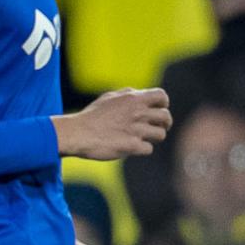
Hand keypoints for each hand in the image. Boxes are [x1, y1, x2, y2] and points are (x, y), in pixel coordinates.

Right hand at [54, 87, 171, 159]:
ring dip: (154, 137)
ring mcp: (136, 130)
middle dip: (164, 123)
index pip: (162, 96)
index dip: (163, 104)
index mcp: (133, 98)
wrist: (78, 133)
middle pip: (166, 117)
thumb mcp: (109, 97)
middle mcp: (138, 112)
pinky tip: (133, 147)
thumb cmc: (92, 116)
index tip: (158, 110)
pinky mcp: (132, 146)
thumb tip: (140, 94)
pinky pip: (149, 149)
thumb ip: (127, 95)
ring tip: (144, 138)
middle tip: (157, 127)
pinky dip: (143, 149)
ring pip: (161, 134)